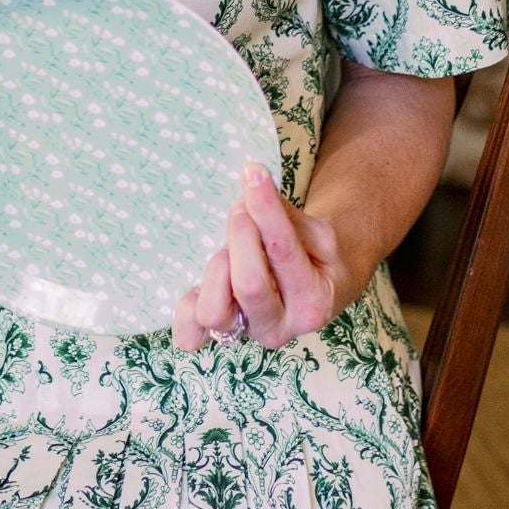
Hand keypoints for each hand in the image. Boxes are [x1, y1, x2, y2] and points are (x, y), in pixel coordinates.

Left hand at [173, 165, 349, 352]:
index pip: (282, 252)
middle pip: (248, 284)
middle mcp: (278, 328)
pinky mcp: (220, 335)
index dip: (265, 209)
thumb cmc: (318, 257)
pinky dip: (188, 306)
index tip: (253, 173)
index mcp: (312, 303)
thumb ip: (286, 218)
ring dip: (217, 269)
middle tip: (242, 210)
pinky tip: (203, 280)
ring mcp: (246, 335)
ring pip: (214, 311)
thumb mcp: (320, 234)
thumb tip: (250, 193)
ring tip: (230, 249)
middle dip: (241, 236)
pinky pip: (190, 333)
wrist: (318, 289)